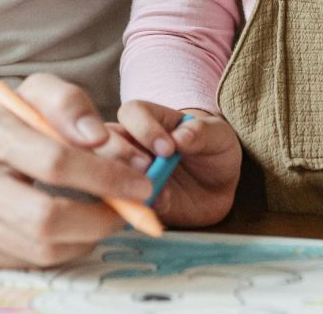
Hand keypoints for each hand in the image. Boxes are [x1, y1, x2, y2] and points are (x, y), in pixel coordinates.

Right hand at [0, 74, 152, 267]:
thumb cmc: (16, 125)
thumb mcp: (39, 95)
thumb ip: (70, 103)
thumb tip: (98, 138)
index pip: (55, 162)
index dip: (106, 176)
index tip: (141, 182)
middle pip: (46, 217)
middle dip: (101, 218)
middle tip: (132, 210)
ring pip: (43, 247)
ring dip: (89, 236)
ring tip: (108, 217)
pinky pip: (32, 261)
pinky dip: (67, 248)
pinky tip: (77, 229)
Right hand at [102, 101, 241, 227]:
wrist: (217, 188)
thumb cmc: (214, 151)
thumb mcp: (218, 136)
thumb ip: (202, 133)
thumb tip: (181, 137)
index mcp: (150, 118)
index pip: (132, 113)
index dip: (144, 128)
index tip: (168, 149)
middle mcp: (130, 142)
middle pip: (104, 140)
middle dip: (119, 153)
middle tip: (146, 168)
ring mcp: (126, 172)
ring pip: (103, 172)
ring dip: (118, 183)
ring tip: (148, 192)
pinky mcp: (131, 199)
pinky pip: (120, 204)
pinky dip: (132, 207)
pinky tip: (154, 208)